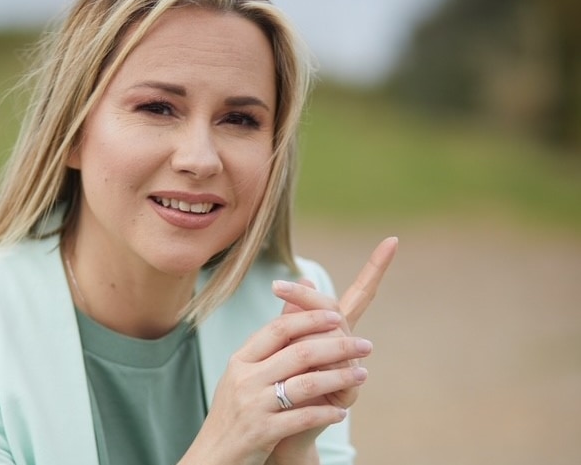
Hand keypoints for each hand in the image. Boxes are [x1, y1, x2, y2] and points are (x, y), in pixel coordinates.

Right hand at [182, 308, 371, 464]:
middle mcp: (245, 378)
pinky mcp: (263, 432)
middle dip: (337, 346)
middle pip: (298, 352)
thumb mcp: (242, 374)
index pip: (278, 329)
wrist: (212, 454)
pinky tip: (341, 411)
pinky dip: (326, 413)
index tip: (337, 316)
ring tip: (362, 375)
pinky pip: (303, 417)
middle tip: (365, 345)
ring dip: (339, 378)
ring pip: (305, 384)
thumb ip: (267, 346)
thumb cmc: (233, 411)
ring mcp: (253, 405)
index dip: (310, 319)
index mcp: (241, 360)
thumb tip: (292, 304)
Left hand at [267, 236, 397, 462]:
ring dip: (303, 339)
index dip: (376, 269)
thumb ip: (291, 316)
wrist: (277, 430)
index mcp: (332, 329)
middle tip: (278, 285)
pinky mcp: (346, 395)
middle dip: (307, 298)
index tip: (393, 240)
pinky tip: (296, 376)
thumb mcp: (281, 343)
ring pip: (331, 340)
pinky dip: (308, 368)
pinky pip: (329, 371)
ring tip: (282, 350)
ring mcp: (350, 369)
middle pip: (335, 310)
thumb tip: (303, 279)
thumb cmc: (281, 382)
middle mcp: (347, 346)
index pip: (359, 294)